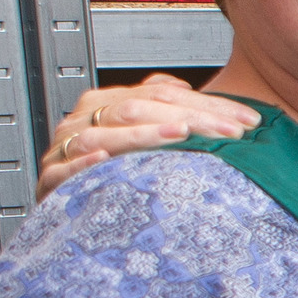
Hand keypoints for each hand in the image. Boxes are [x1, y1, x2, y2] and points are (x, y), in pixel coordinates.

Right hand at [39, 74, 255, 196]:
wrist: (68, 211)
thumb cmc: (107, 171)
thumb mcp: (138, 135)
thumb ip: (158, 107)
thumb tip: (183, 87)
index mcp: (106, 103)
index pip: (161, 93)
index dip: (206, 104)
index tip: (247, 121)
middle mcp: (85, 120)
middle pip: (136, 108)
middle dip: (189, 118)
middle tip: (229, 132)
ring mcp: (66, 149)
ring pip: (103, 135)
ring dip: (142, 134)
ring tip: (178, 134)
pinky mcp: (51, 180)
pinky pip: (64, 170)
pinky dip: (84, 163)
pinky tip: (105, 161)